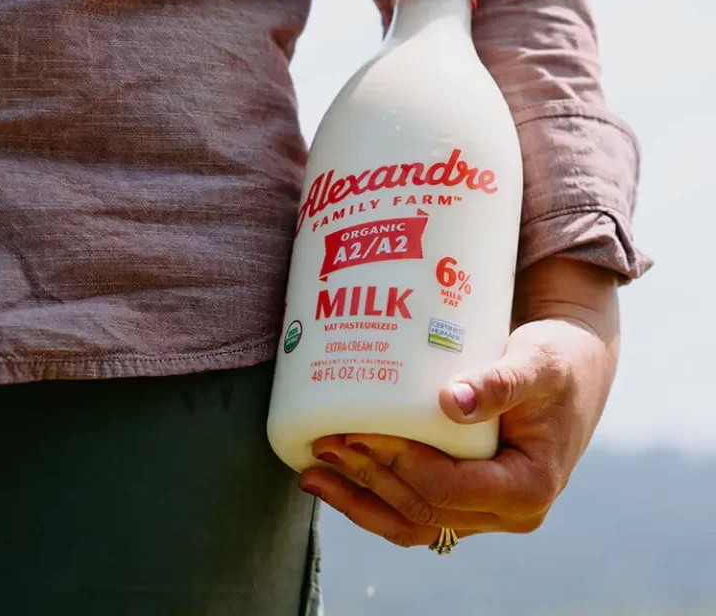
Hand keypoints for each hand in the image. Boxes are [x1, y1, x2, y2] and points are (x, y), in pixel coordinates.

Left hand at [299, 258, 619, 547]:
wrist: (573, 369)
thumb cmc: (559, 362)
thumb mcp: (538, 364)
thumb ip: (500, 382)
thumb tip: (451, 402)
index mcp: (527, 487)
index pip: (448, 490)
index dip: (400, 465)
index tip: (361, 431)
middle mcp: (506, 511)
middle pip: (422, 511)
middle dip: (367, 480)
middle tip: (323, 444)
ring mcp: (485, 508)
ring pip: (413, 523)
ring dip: (360, 502)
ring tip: (312, 475)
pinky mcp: (467, 493)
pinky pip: (416, 510)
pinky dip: (375, 499)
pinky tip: (339, 479)